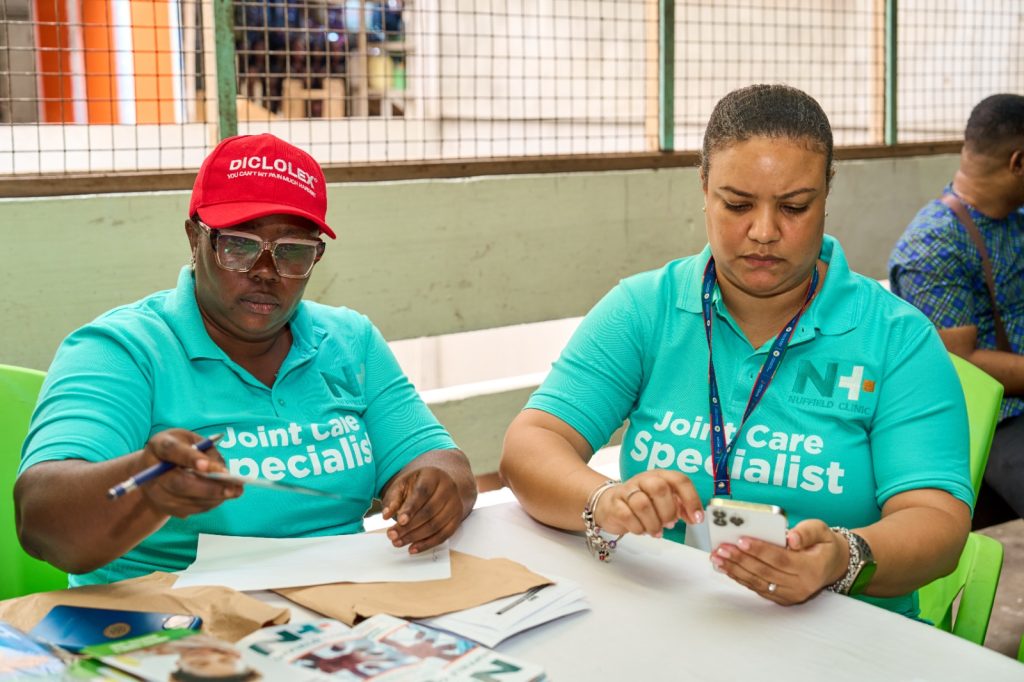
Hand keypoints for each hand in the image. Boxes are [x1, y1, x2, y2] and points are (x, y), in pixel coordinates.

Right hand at [138, 429, 242, 517]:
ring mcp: (156, 492)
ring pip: (186, 501)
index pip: (174, 451)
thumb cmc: (180, 449)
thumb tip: (223, 470)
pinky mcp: (164, 507)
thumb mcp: (192, 439)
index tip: (211, 467)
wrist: (153, 469)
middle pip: (180, 484)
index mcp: (159, 446)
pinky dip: (208, 504)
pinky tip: (221, 496)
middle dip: (209, 488)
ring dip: (213, 498)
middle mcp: (152, 470)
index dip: (192, 459)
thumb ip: (207, 450)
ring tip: (235, 491)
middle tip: (234, 488)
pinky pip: (189, 509)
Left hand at [381, 466, 464, 553]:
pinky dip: (427, 544)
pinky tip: (413, 548)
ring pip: (436, 525)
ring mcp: (455, 504)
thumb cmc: (417, 485)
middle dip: (409, 527)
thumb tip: (386, 514)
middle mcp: (448, 488)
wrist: (438, 486)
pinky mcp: (457, 519)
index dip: (411, 507)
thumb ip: (393, 498)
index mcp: (433, 476)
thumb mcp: (402, 485)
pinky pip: (444, 535)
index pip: (423, 492)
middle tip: (392, 535)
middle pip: (429, 511)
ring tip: (398, 542)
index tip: (400, 520)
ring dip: (415, 537)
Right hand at [594, 470, 703, 537]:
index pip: (680, 480)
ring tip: (656, 531)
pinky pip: (627, 515)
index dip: (691, 499)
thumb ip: (680, 507)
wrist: (610, 504)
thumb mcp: (663, 501)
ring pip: (642, 504)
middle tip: (669, 524)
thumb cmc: (641, 503)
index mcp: (660, 476)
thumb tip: (694, 517)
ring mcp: (627, 490)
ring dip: (653, 523)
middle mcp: (644, 479)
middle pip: (659, 488)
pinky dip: (638, 528)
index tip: (696, 518)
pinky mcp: (614, 503)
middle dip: (668, 511)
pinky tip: (641, 530)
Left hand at [710, 519, 847, 604]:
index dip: (760, 550)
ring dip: (735, 569)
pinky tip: (726, 567)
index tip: (741, 540)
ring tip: (717, 557)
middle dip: (741, 559)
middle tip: (721, 548)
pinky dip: (740, 577)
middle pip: (765, 572)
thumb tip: (791, 537)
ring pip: (758, 582)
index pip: (781, 559)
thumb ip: (806, 532)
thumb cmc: (823, 544)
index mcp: (812, 569)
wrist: (832, 564)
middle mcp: (801, 586)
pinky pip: (757, 588)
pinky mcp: (782, 598)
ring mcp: (791, 595)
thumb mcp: (821, 530)